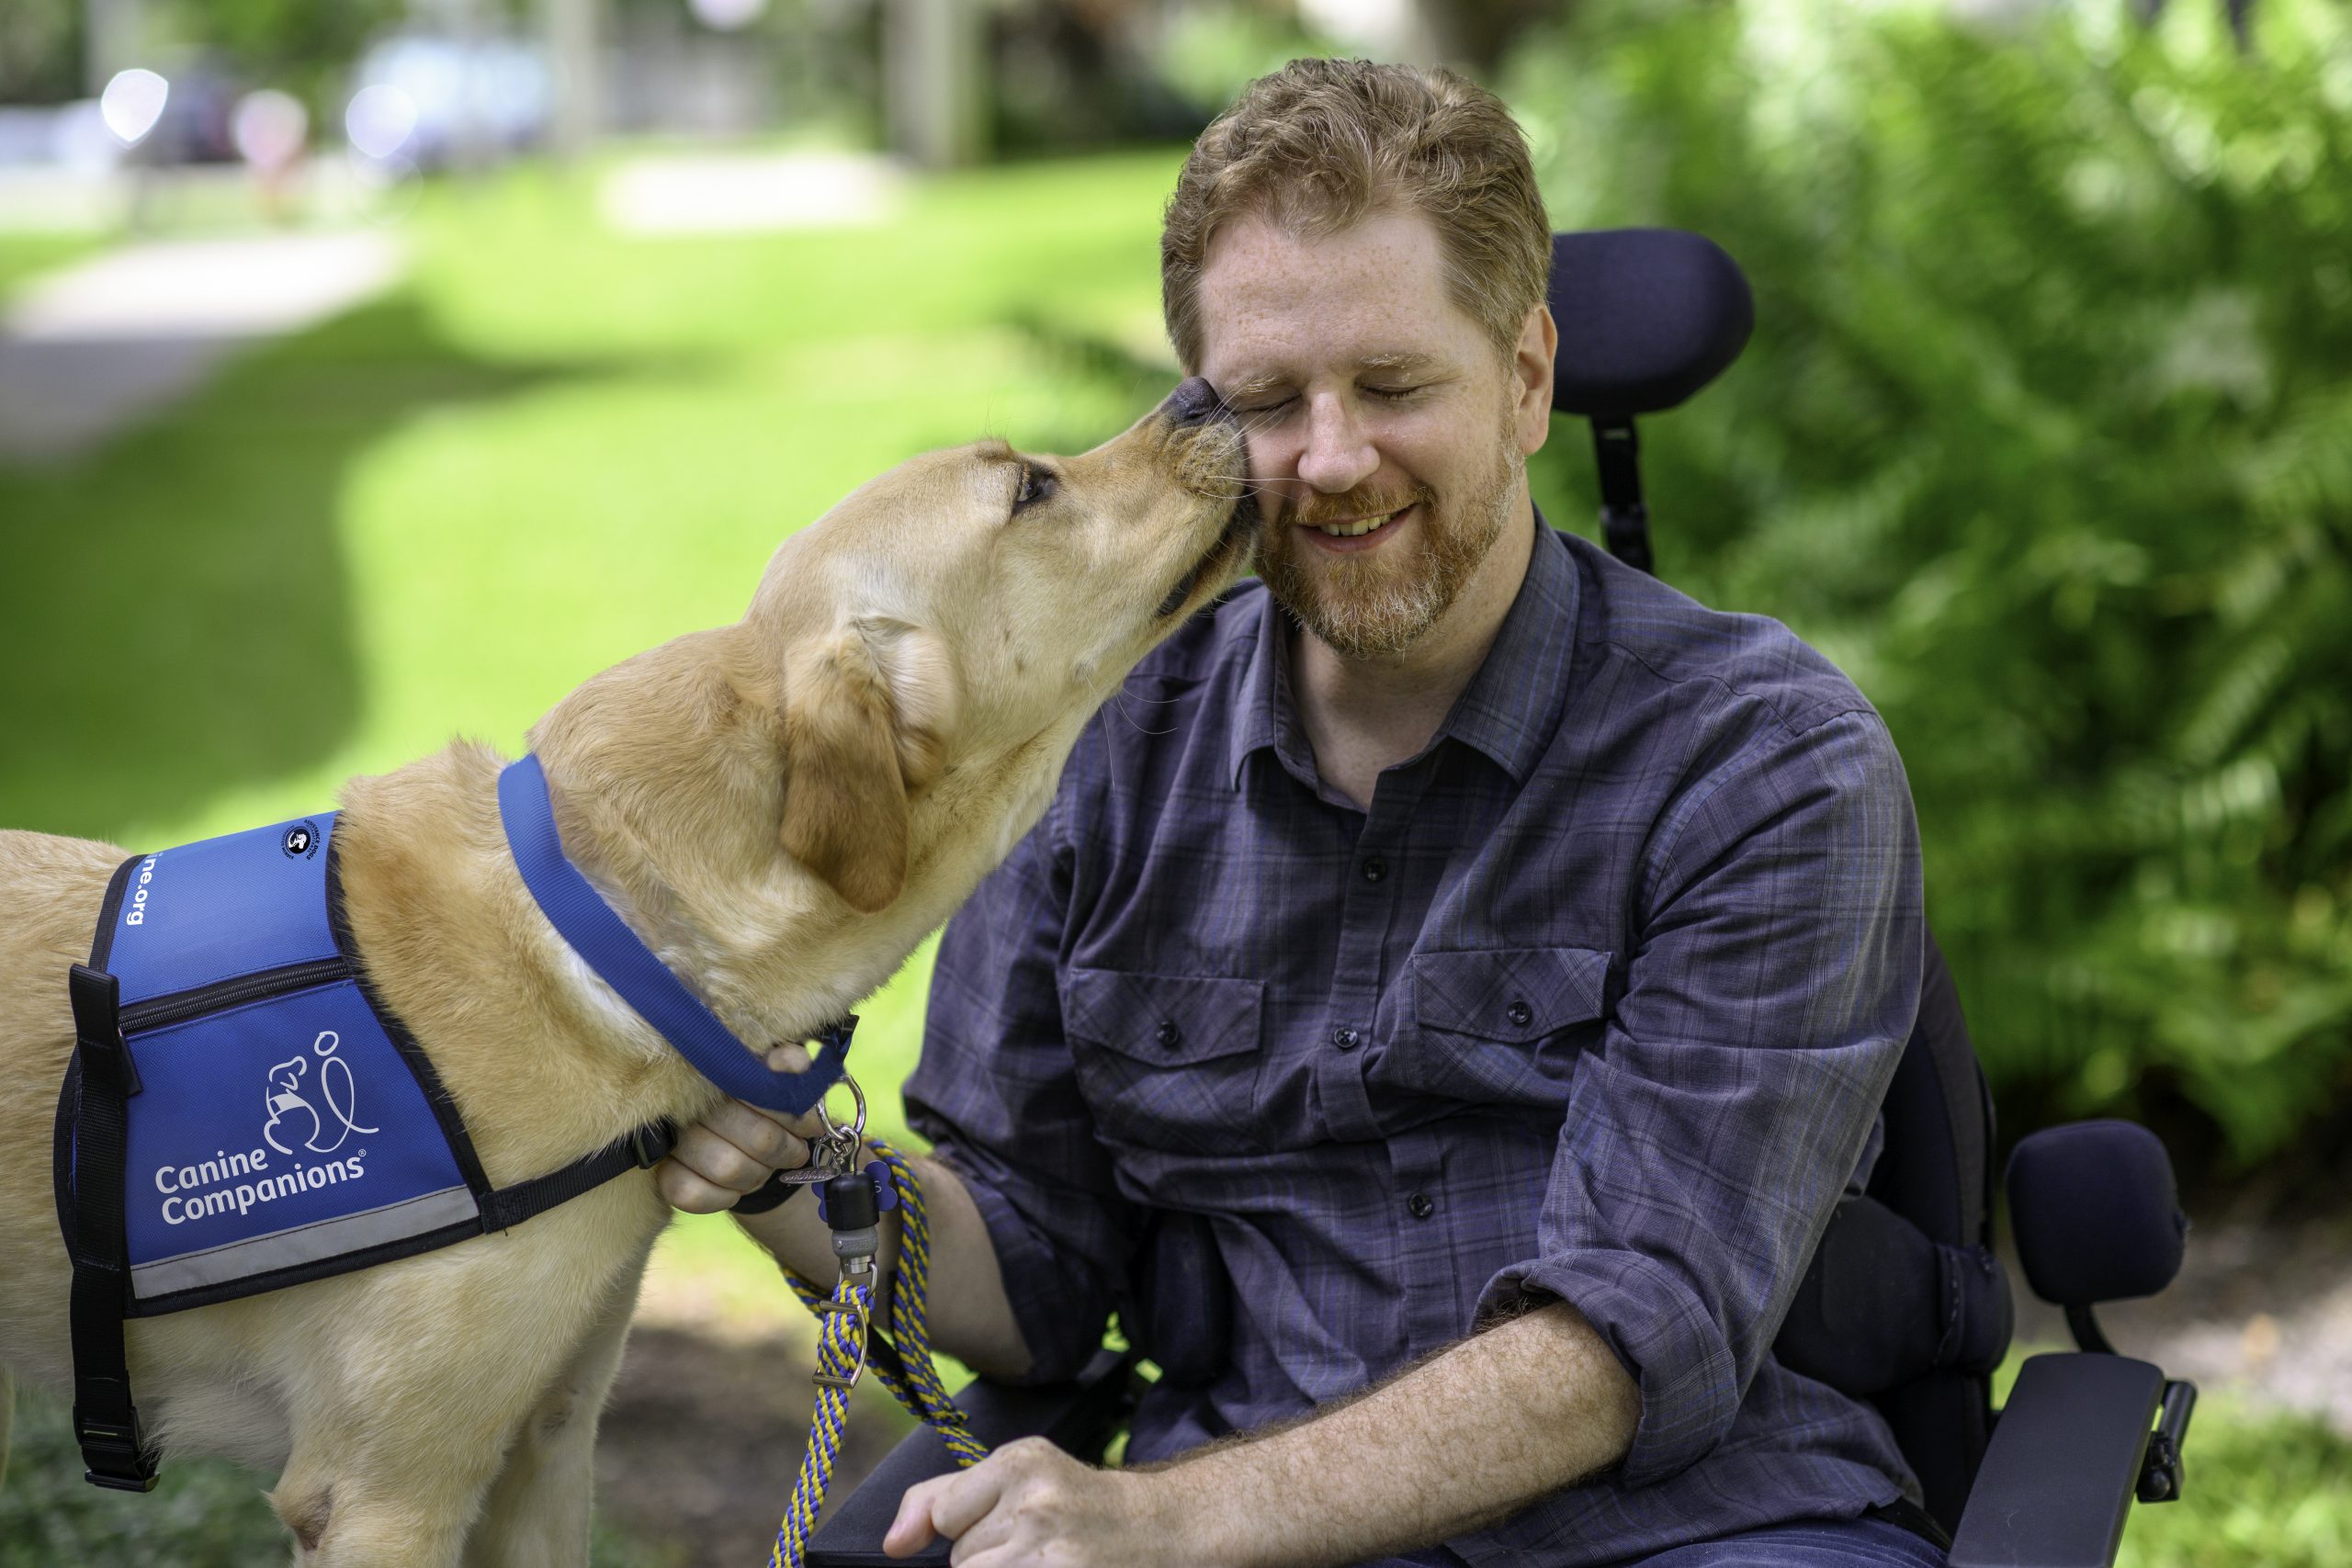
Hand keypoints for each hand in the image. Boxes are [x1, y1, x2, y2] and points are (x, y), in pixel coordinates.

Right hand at [655, 1045, 824, 1213]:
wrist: (735, 1137)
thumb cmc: (758, 1103)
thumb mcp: (777, 1076)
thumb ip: (789, 1062)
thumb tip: (793, 1064)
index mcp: (716, 1071)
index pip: (761, 1092)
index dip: (792, 1115)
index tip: (810, 1127)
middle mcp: (686, 1102)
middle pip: (758, 1137)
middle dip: (783, 1149)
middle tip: (795, 1152)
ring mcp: (671, 1140)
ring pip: (728, 1168)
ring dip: (758, 1174)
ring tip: (766, 1167)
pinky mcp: (662, 1177)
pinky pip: (691, 1195)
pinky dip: (723, 1197)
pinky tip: (735, 1189)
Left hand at [883, 1438, 1191, 1566]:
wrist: (1160, 1531)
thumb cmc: (1077, 1506)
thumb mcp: (1016, 1477)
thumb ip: (942, 1497)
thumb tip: (893, 1545)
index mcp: (1021, 1464)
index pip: (945, 1517)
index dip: (970, 1532)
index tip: (1007, 1528)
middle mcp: (1038, 1505)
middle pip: (961, 1562)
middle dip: (987, 1564)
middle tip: (1035, 1553)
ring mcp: (1053, 1557)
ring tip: (1044, 1565)